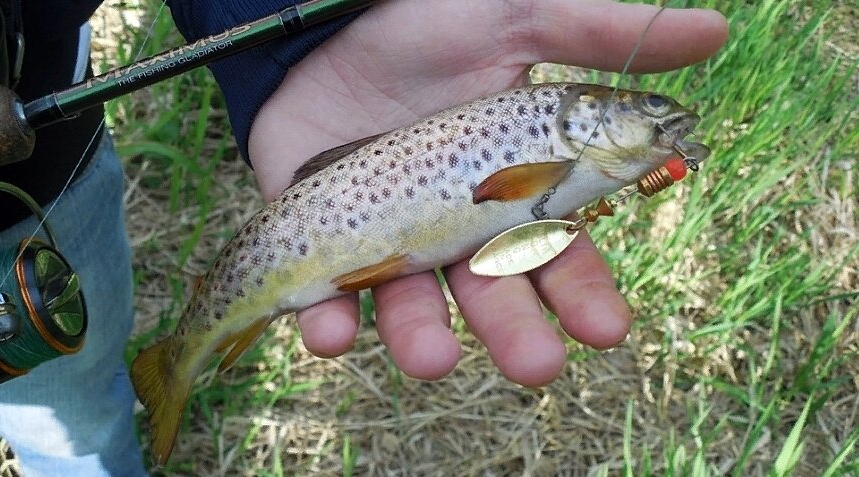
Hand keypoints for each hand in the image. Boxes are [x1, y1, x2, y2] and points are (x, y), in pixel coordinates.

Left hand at [247, 0, 726, 385]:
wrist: (324, 17)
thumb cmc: (424, 20)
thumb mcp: (513, 19)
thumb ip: (594, 37)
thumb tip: (716, 30)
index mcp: (508, 186)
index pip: (556, 251)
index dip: (582, 291)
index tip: (607, 329)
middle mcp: (453, 222)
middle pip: (489, 292)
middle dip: (513, 330)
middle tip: (536, 366)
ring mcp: (386, 234)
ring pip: (412, 303)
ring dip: (421, 335)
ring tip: (433, 357)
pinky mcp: (321, 233)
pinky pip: (324, 290)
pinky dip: (327, 316)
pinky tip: (330, 334)